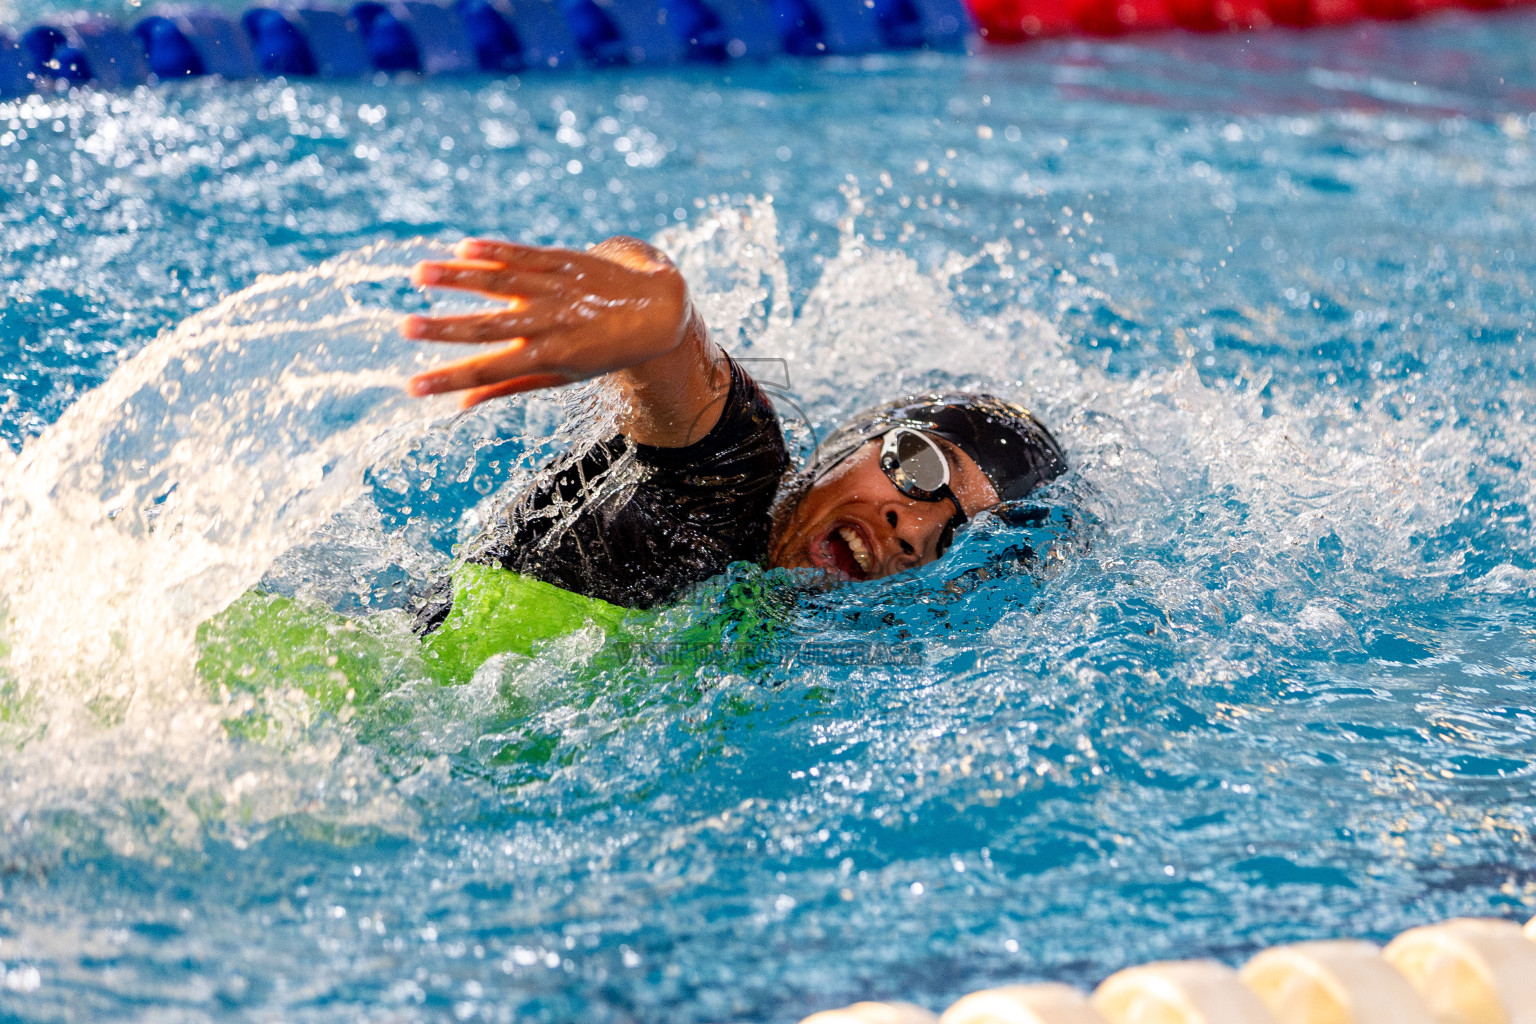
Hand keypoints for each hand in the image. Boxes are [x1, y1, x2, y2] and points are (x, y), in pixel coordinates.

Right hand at [403, 236, 692, 409]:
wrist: (656, 311)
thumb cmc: (601, 350)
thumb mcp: (561, 376)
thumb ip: (509, 386)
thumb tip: (461, 406)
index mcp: (546, 357)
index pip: (488, 372)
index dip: (449, 380)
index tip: (412, 387)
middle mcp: (549, 323)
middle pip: (489, 328)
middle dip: (445, 329)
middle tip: (405, 329)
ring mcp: (556, 289)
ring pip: (501, 283)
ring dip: (459, 278)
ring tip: (419, 274)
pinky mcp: (563, 261)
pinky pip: (525, 255)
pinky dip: (496, 251)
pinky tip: (464, 246)